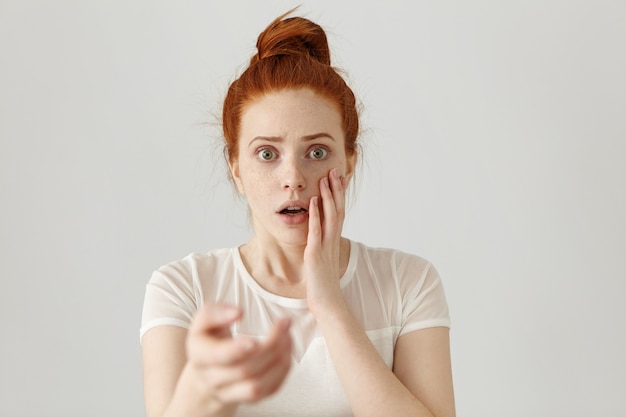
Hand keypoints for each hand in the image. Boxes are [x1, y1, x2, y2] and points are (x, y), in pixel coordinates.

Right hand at [184, 304, 291, 410]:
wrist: (206, 371)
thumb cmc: (209, 339)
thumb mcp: (204, 321)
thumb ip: (216, 313)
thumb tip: (238, 312)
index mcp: (200, 355)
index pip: (218, 357)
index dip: (237, 350)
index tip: (255, 339)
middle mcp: (212, 379)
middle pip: (244, 370)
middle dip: (270, 347)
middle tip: (284, 323)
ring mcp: (230, 393)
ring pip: (258, 386)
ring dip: (280, 361)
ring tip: (289, 336)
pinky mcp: (249, 398)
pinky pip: (270, 391)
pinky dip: (283, 370)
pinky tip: (288, 350)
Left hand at [304, 168, 347, 316]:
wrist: (328, 304)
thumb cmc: (324, 286)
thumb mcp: (324, 262)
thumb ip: (323, 249)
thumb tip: (320, 240)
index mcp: (333, 242)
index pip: (339, 213)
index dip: (339, 195)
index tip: (337, 179)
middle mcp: (332, 241)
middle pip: (338, 210)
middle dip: (336, 190)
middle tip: (334, 170)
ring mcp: (325, 247)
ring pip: (329, 217)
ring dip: (327, 197)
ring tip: (324, 180)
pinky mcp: (315, 255)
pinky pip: (316, 232)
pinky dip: (315, 216)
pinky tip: (312, 203)